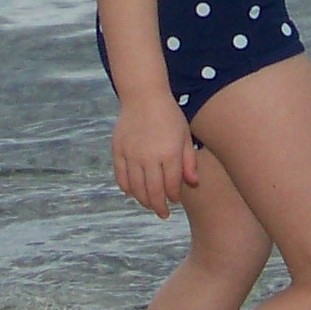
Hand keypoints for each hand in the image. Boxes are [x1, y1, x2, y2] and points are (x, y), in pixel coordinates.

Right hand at [111, 94, 196, 216]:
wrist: (143, 96)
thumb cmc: (168, 115)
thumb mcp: (185, 135)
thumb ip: (189, 161)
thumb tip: (192, 183)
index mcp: (169, 153)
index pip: (171, 185)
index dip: (173, 196)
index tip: (174, 200)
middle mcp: (149, 157)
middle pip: (153, 191)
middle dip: (159, 206)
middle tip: (163, 213)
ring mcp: (131, 155)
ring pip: (136, 188)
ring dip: (143, 200)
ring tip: (149, 204)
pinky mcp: (118, 150)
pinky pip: (121, 176)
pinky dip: (126, 188)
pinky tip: (132, 193)